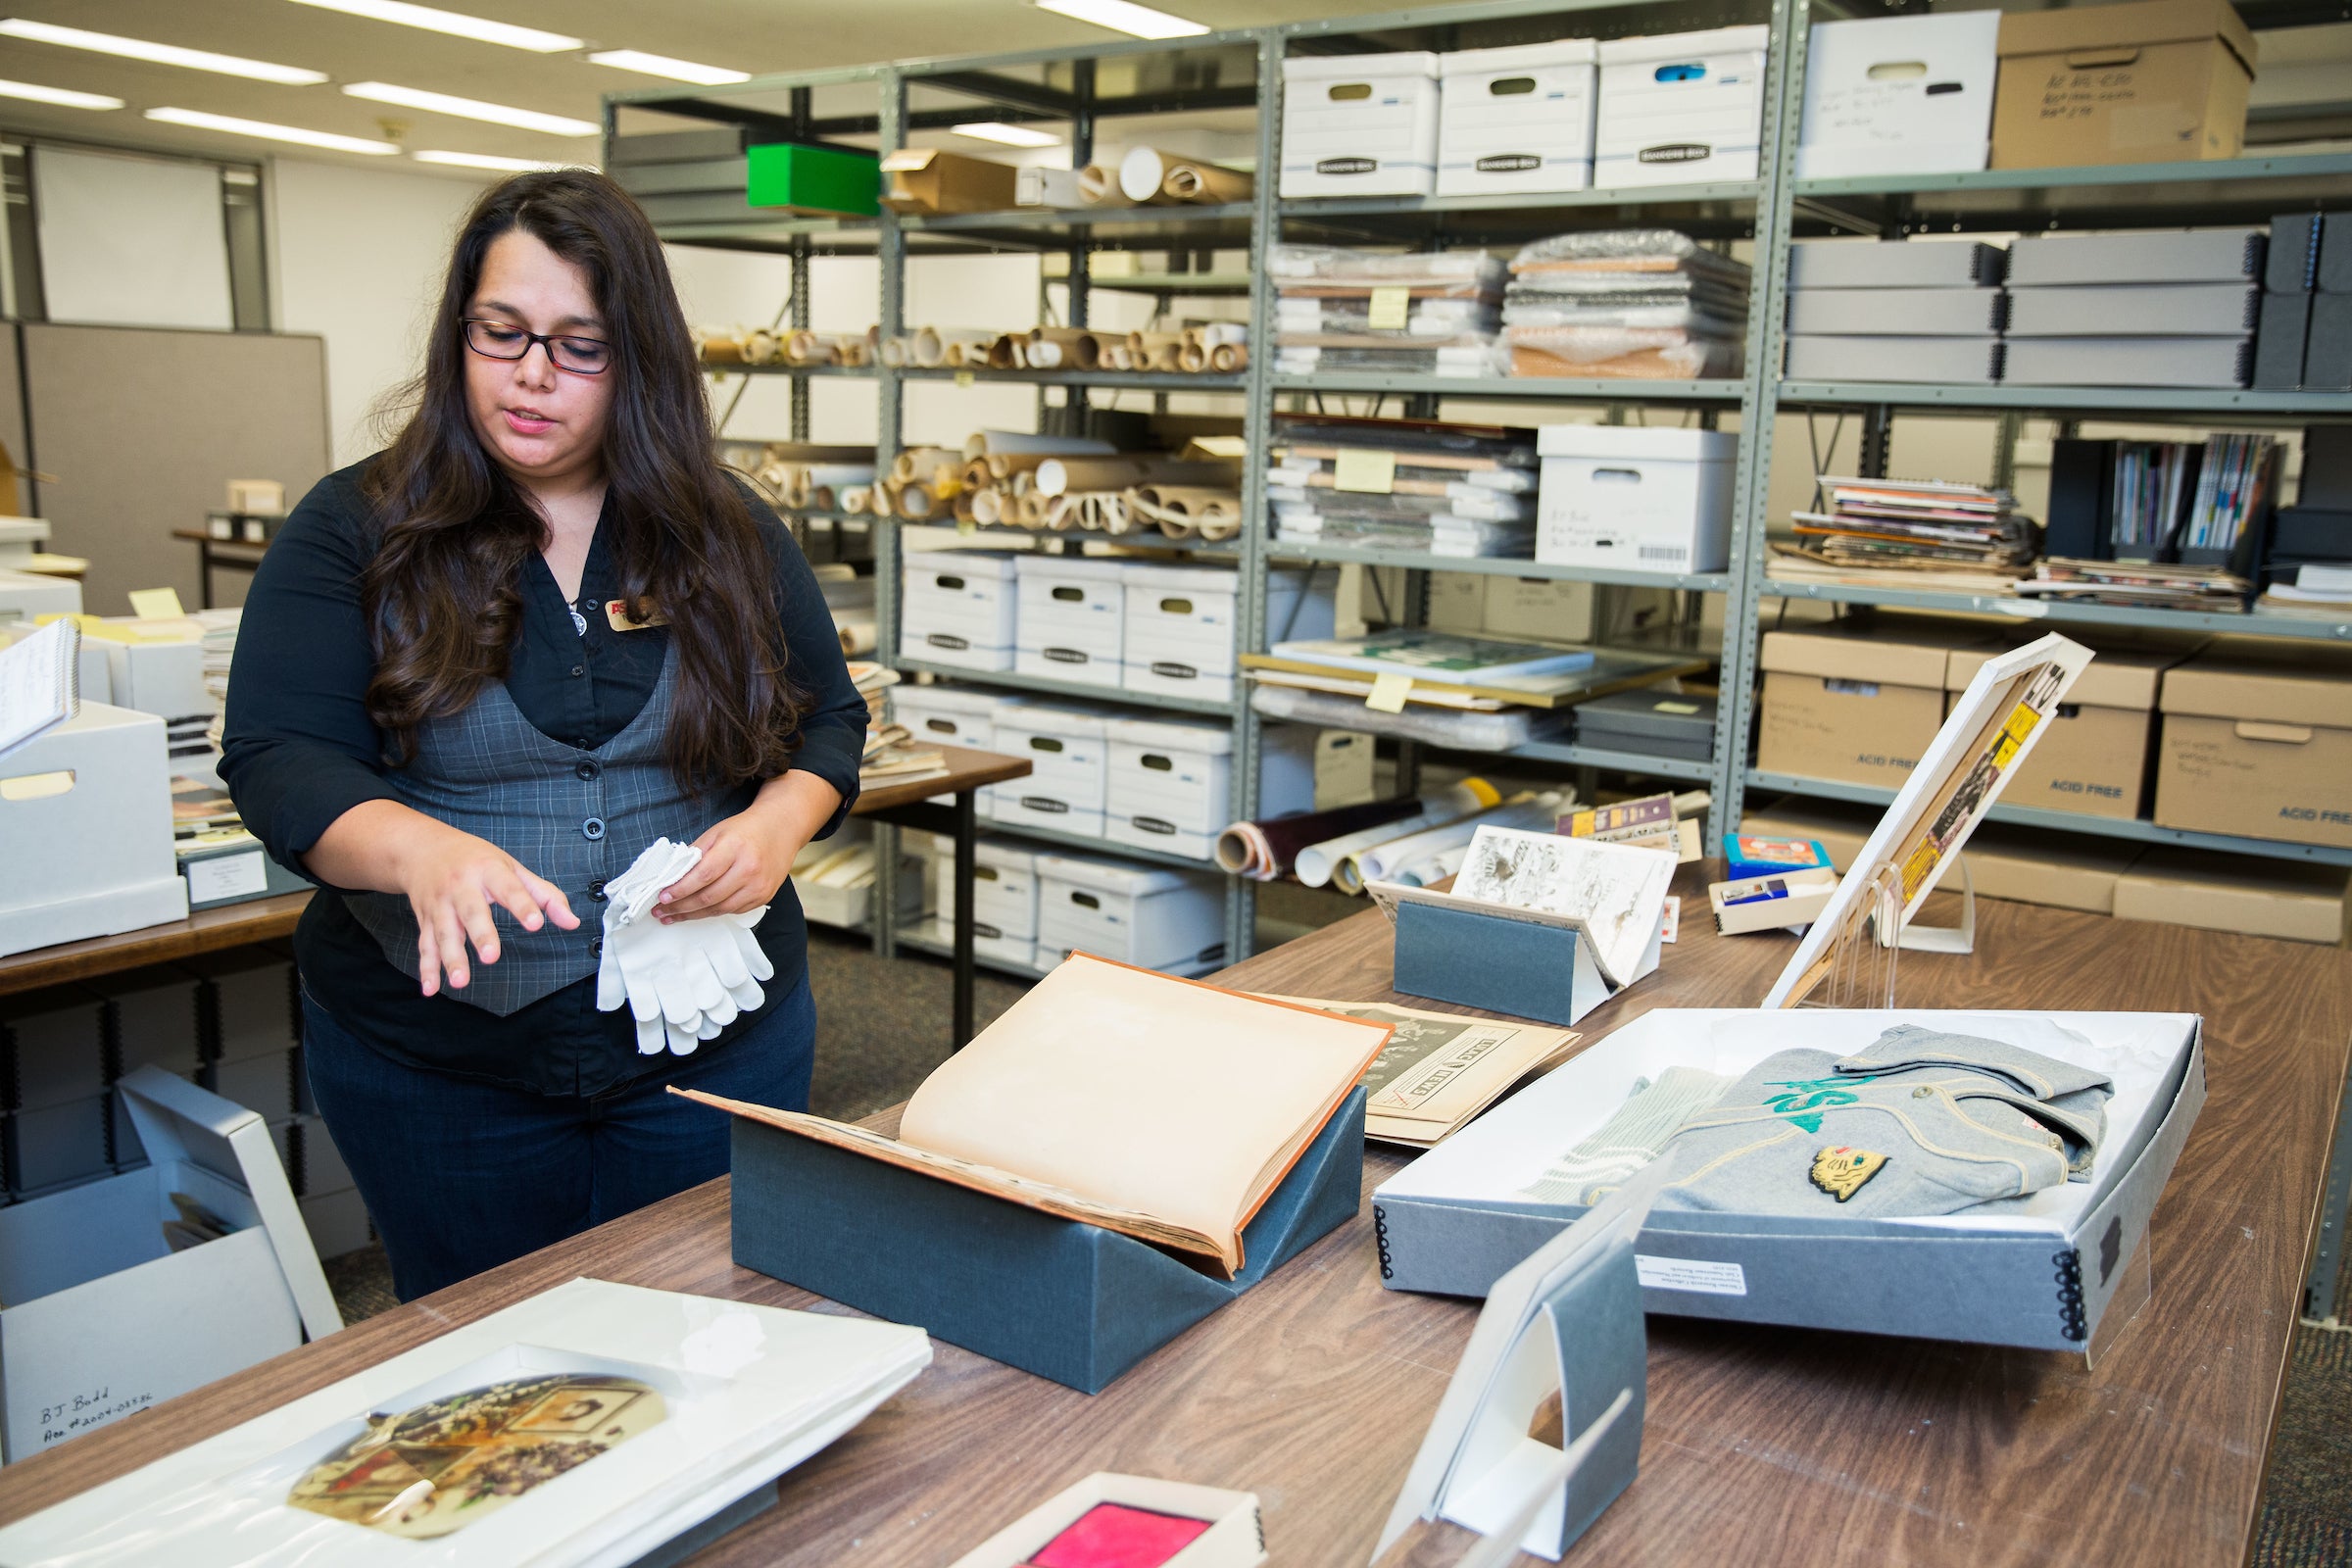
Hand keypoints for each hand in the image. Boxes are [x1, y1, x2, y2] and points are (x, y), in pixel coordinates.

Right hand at [396, 821, 578, 995]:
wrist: (421, 848)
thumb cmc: (474, 859)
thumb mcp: (511, 868)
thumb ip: (544, 895)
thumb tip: (572, 922)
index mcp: (488, 871)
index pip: (508, 888)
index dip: (522, 905)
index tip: (535, 923)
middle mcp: (461, 887)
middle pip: (471, 912)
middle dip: (480, 935)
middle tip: (490, 957)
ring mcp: (440, 904)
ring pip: (445, 932)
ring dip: (451, 958)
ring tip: (460, 981)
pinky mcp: (425, 919)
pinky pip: (425, 945)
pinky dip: (426, 968)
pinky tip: (430, 988)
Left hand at [657, 805, 803, 920]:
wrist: (781, 829)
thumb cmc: (745, 830)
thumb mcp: (716, 832)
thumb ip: (695, 853)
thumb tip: (672, 876)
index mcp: (734, 848)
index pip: (703, 875)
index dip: (680, 889)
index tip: (662, 897)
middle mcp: (749, 869)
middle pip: (709, 896)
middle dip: (681, 907)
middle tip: (660, 911)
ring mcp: (759, 886)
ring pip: (719, 908)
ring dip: (693, 915)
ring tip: (673, 917)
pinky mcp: (764, 896)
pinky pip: (732, 911)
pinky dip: (711, 912)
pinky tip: (697, 912)